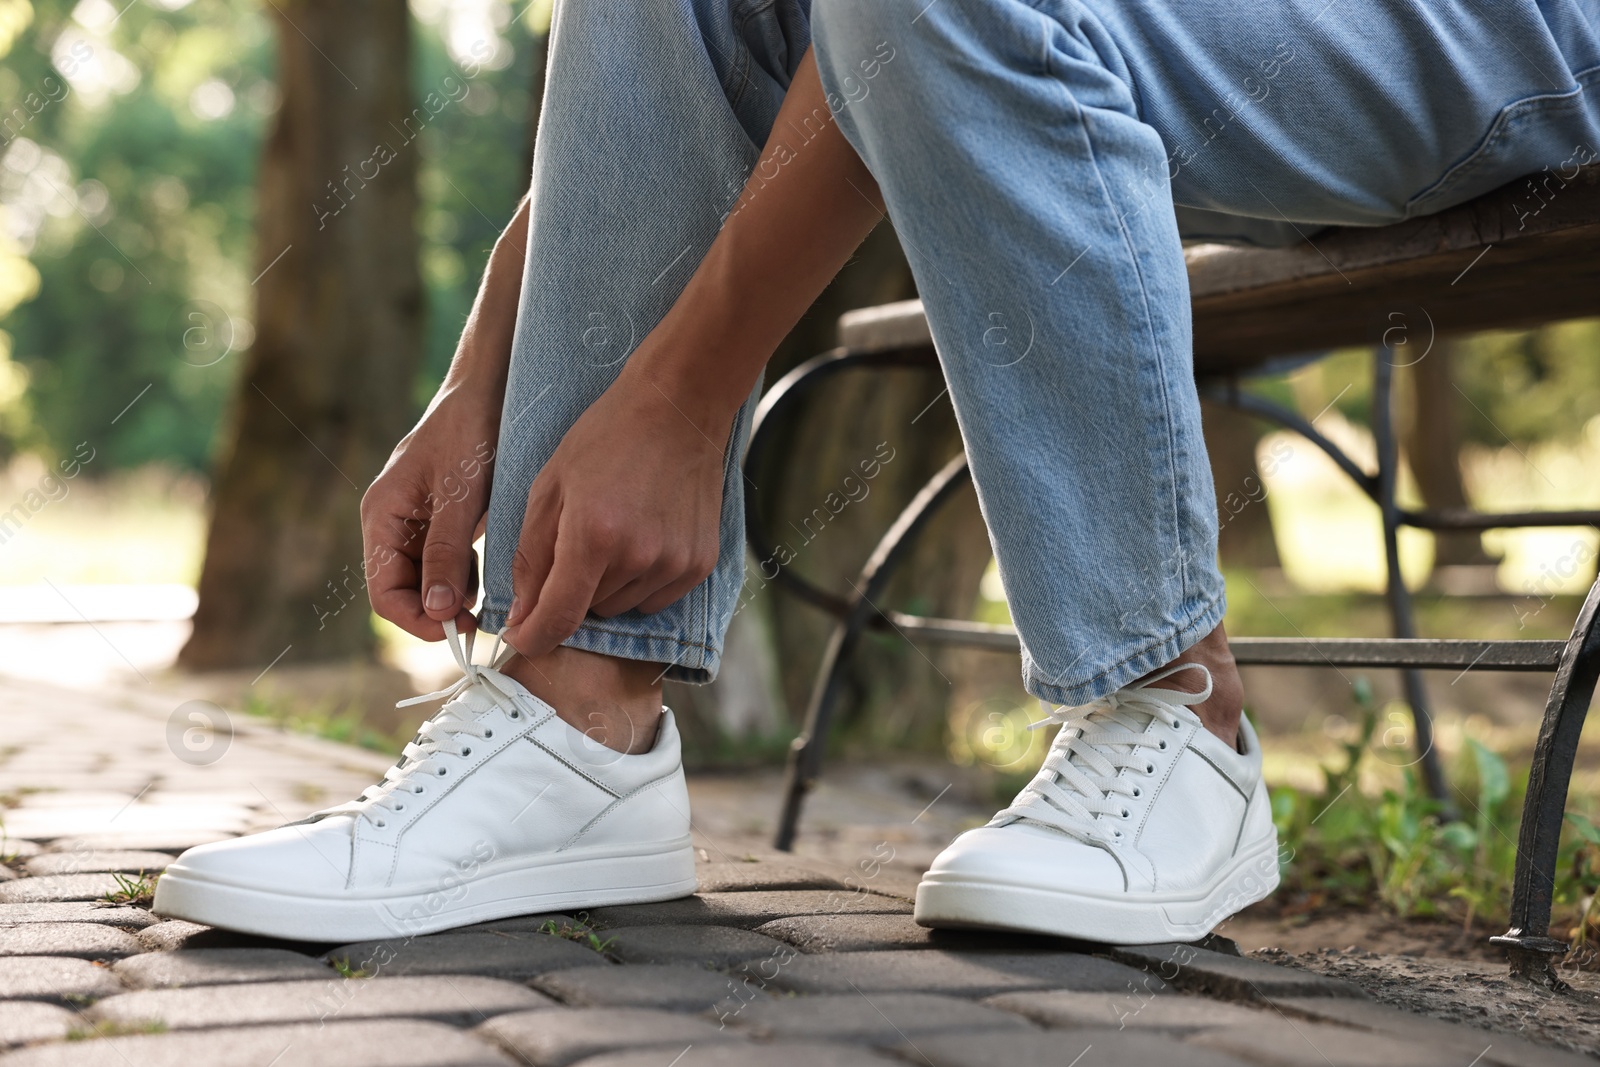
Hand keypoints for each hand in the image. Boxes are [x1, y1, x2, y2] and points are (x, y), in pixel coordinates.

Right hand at [362, 395, 498, 639]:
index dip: (416, 620)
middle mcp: (391, 524)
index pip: (383, 592)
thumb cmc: (470, 432)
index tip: (457, 630)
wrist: (488, 391)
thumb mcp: (461, 496)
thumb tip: (439, 610)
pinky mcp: (440, 521)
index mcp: (381, 516)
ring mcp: (415, 524)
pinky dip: (465, 577)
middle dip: (437, 612)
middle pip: (402, 591)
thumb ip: (447, 553)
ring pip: (426, 582)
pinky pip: (444, 564)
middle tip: (479, 622)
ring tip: (487, 597)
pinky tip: (488, 574)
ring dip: (453, 597)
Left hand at [503, 367, 729, 658]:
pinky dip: (640, 581)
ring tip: (614, 532)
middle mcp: (639, 557)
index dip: (532, 636)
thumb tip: (521, 615)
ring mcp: (675, 562)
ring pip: (621, 606)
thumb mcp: (549, 488)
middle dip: (571, 591)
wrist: (677, 407)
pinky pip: (656, 599)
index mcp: (593, 536)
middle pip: (589, 611)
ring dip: (607, 585)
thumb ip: (531, 556)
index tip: (519, 636)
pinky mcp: (701, 563)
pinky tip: (642, 537)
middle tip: (577, 542)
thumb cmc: (604, 439)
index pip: (558, 617)